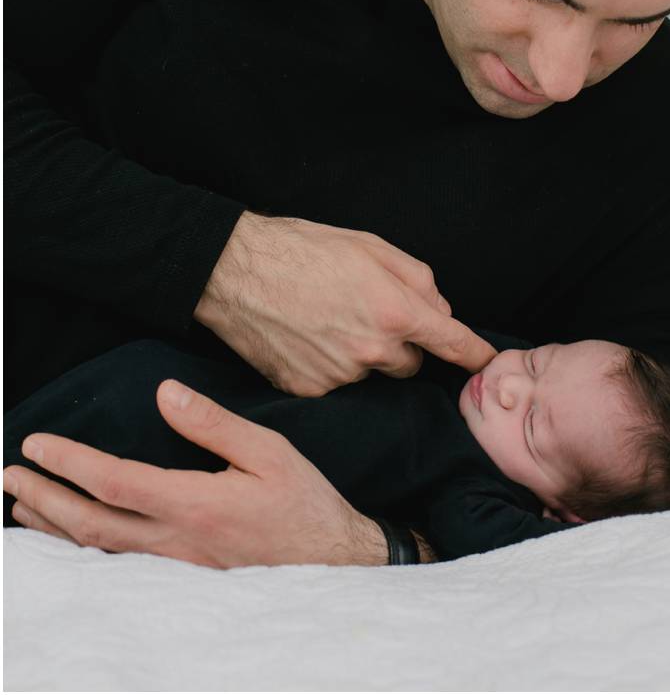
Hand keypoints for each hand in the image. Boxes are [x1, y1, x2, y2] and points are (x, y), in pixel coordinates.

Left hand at [2, 379, 388, 566]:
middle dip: (43, 497)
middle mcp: (174, 541)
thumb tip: (167, 394)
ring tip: (23, 504)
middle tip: (11, 474)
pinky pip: (115, 566)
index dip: (69, 462)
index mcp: (195, 504)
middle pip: (89, 523)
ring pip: (95, 550)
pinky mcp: (180, 579)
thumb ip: (214, 424)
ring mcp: (173, 566)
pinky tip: (68, 539)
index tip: (38, 444)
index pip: (114, 480)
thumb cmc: (304, 504)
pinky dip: (80, 551)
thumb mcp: (271, 451)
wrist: (333, 562)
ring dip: (51, 526)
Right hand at [196, 212, 496, 396]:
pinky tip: (307, 338)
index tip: (488, 364)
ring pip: (371, 373)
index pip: (453, 344)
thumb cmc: (306, 250)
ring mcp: (339, 376)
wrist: (234, 272)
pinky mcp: (308, 390)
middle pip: (410, 364)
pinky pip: (337, 384)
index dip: (475, 355)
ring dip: (362, 355)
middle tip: (366, 314)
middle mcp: (373, 352)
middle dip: (400, 345)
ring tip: (328, 320)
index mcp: (397, 313)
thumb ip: (419, 281)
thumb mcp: (373, 248)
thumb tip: (441, 313)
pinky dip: (329, 367)